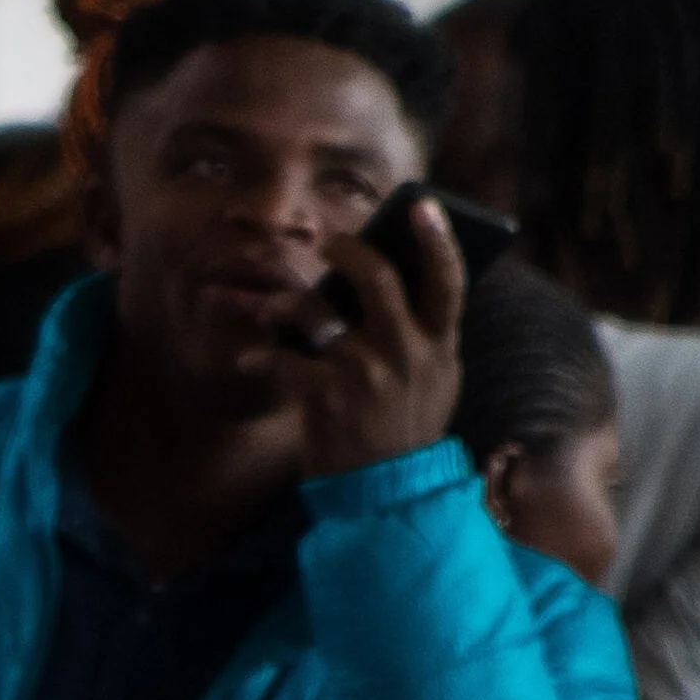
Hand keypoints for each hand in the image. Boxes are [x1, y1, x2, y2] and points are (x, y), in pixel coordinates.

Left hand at [280, 193, 468, 478]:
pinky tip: (252, 362)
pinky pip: (283, 358)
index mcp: (439, 346)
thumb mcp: (434, 381)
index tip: (421, 204)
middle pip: (376, 276)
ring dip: (288, 305)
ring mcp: (367, 372)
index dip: (437, 238)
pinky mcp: (328, 396)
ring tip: (275, 311)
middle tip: (328, 245)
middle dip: (345, 250)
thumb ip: (422, 334)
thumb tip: (395, 275)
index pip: (448, 280)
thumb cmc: (405, 428)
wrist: (387, 495)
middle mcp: (407, 353)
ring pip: (317, 310)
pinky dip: (262, 358)